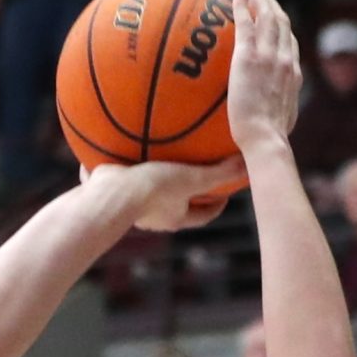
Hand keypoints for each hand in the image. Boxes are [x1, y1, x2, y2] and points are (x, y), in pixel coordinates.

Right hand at [81, 160, 245, 234]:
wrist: (107, 196)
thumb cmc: (152, 189)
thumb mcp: (192, 178)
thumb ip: (220, 173)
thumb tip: (249, 163)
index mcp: (174, 217)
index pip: (203, 215)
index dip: (217, 205)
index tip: (226, 193)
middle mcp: (152, 217)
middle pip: (175, 205)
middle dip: (184, 192)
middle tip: (195, 172)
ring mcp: (128, 207)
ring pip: (145, 193)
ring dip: (152, 178)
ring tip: (158, 155)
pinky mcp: (108, 192)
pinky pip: (117, 175)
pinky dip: (122, 163)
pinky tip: (121, 139)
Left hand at [225, 0, 299, 156]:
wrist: (265, 138)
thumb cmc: (268, 140)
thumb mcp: (279, 123)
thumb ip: (276, 112)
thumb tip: (271, 122)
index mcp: (293, 74)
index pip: (290, 43)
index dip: (283, 26)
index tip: (276, 16)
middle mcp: (285, 60)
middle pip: (282, 22)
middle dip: (273, 1)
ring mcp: (269, 56)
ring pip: (268, 16)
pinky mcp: (250, 57)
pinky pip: (247, 23)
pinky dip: (244, 5)